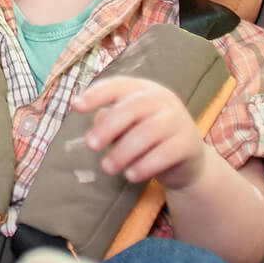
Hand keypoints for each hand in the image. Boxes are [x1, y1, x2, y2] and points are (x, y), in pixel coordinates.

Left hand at [75, 75, 207, 190]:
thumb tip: (95, 124)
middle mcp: (163, 100)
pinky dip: (144, 166)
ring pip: (147, 133)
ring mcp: (178, 120)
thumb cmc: (148, 138)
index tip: (75, 107)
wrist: (187, 161)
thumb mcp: (127, 126)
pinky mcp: (188, 144)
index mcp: (144, 89)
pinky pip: (164, 154)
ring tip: (107, 167)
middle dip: (108, 127)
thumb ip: (109, 121)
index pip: (118, 85)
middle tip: (90, 145)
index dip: (96, 94)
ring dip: (122, 152)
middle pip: (132, 108)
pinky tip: (130, 176)